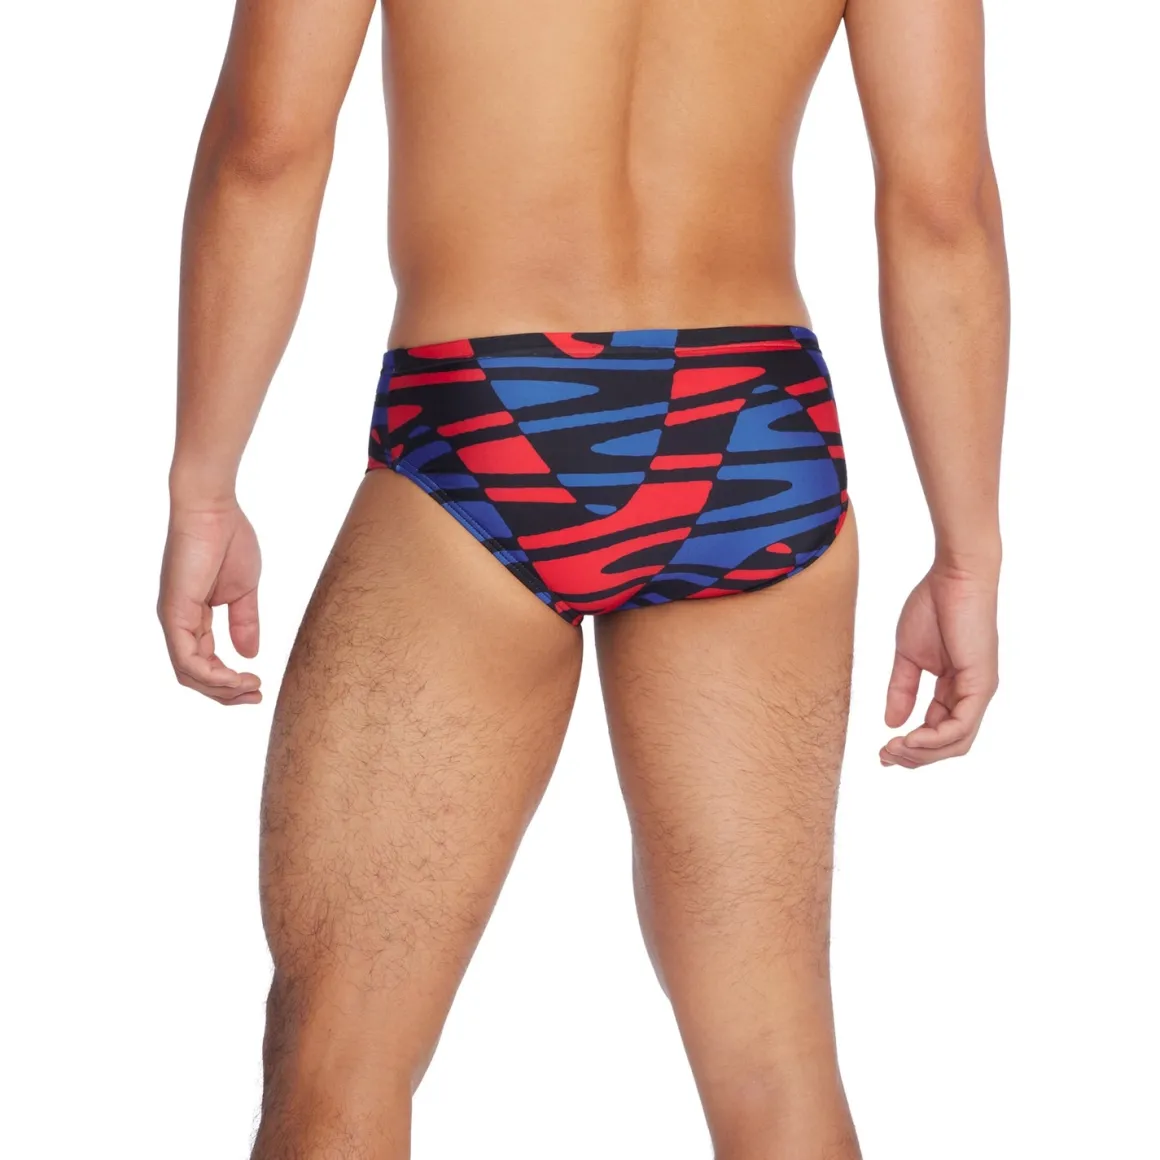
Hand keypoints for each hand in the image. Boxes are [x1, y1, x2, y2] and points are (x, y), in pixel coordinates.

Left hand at [158, 498, 262, 704]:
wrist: (213, 509)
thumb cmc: (228, 539)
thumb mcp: (244, 591)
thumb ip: (245, 623)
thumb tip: (250, 654)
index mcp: (193, 617)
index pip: (205, 663)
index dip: (231, 681)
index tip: (260, 684)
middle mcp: (179, 623)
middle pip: (195, 676)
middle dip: (227, 693)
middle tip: (256, 695)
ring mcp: (173, 620)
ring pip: (189, 673)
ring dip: (221, 689)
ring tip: (250, 688)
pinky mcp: (174, 614)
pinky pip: (187, 659)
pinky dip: (211, 675)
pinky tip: (236, 677)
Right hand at [881, 560, 998, 766]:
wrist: (953, 576)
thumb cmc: (933, 606)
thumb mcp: (908, 656)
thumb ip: (901, 689)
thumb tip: (891, 722)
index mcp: (956, 689)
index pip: (937, 731)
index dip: (910, 747)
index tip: (882, 749)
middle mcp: (972, 695)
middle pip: (948, 745)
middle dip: (915, 757)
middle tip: (884, 757)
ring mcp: (979, 691)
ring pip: (956, 743)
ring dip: (923, 754)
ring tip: (893, 750)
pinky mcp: (981, 684)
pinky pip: (961, 726)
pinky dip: (934, 739)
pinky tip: (909, 738)